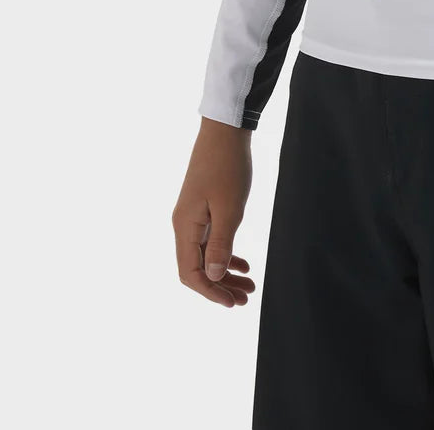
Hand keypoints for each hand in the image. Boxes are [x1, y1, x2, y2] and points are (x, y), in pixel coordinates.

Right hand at [173, 117, 256, 307]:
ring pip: (205, 256)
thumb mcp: (229, 208)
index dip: (210, 292)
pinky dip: (226, 254)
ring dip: (225, 273)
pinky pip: (211, 241)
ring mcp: (193, 216)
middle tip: (246, 299)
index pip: (190, 274)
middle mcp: (184, 225)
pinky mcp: (203, 208)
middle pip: (197, 269)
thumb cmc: (228, 166)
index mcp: (185, 227)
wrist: (226, 129)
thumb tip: (213, 278)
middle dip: (220, 287)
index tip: (232, 303)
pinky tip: (243, 263)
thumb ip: (221, 245)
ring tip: (249, 286)